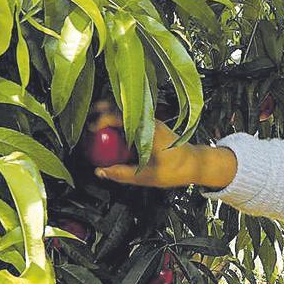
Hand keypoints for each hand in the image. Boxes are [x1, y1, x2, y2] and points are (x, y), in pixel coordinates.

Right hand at [89, 101, 235, 188]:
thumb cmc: (176, 169)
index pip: (119, 116)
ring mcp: (151, 121)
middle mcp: (149, 121)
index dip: (101, 120)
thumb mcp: (146, 176)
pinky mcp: (152, 125)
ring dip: (109, 115)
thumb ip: (121, 174)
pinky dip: (119, 122)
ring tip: (96, 126)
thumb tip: (101, 172)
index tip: (90, 130)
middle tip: (87, 121)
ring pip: (125, 111)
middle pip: (120, 107)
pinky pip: (132, 119)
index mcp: (148, 129)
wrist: (196, 163)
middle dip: (101, 111)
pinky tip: (111, 133)